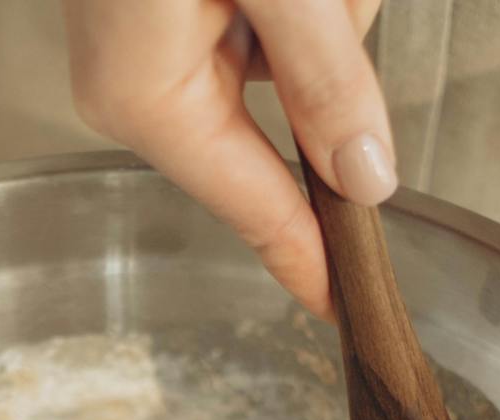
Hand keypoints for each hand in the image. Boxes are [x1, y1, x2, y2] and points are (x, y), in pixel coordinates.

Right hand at [62, 0, 391, 317]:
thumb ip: (324, 77)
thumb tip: (364, 175)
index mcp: (146, 97)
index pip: (255, 208)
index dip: (314, 258)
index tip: (348, 309)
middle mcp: (135, 82)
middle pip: (288, 122)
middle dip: (330, 55)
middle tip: (314, 2)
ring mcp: (145, 43)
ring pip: (290, 63)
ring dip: (318, 13)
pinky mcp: (162, 7)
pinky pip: (264, 28)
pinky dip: (297, 2)